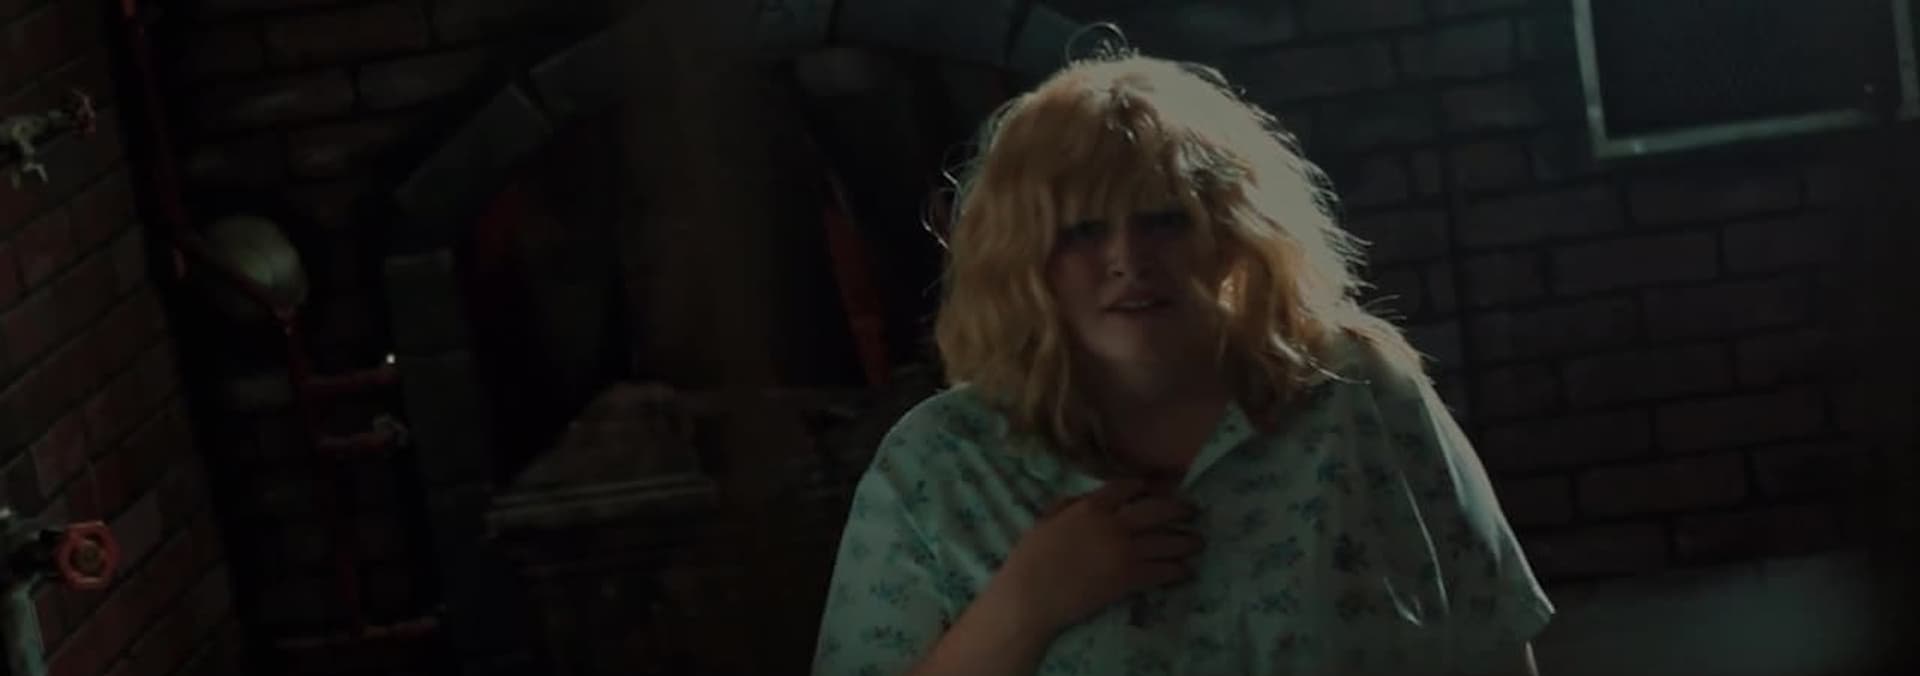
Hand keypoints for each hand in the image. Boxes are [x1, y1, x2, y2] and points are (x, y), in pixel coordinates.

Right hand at [987, 478, 1203, 634]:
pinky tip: (1186, 571)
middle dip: (1179, 509)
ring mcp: (1124, 551)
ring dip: (1186, 541)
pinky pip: (1162, 571)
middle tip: (1192, 511)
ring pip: (1166, 541)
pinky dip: (1178, 571)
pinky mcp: (1129, 579)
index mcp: (1091, 506)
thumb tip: (1085, 499)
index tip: (1157, 488)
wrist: (1031, 596)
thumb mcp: (1046, 521)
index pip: (1129, 487)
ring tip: (1198, 542)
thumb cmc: (1030, 560)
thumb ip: (1069, 506)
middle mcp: (1114, 523)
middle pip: (1158, 509)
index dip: (1146, 486)